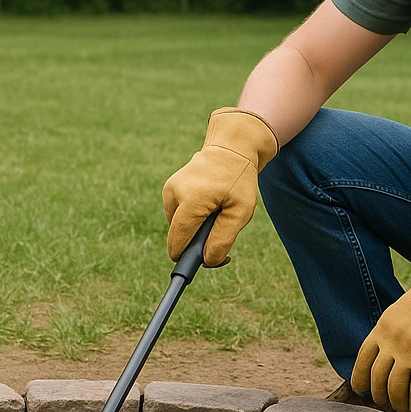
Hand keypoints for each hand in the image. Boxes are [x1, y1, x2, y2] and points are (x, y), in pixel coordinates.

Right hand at [163, 108, 277, 266]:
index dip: (186, 258)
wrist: (231, 147)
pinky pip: (178, 216)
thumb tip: (207, 261)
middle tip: (216, 236)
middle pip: (176, 237)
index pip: (178, 241)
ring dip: (194, 229)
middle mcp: (174, 194)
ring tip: (215, 214)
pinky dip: (191, 218)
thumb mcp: (241, 212)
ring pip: (177, 227)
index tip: (197, 263)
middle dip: (193, 244)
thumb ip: (223, 239)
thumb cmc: (239, 179)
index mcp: (191, 201)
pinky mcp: (169, 189)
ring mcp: (169, 190)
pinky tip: (207, 206)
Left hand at [350, 227, 410, 411]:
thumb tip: (390, 353)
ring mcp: (408, 352)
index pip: (362, 358)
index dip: (359, 376)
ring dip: (397, 402)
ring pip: (395, 388)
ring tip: (402, 408)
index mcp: (381, 328)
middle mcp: (390, 342)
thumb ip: (393, 332)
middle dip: (379, 394)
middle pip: (377, 377)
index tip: (361, 388)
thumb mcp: (401, 311)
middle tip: (384, 403)